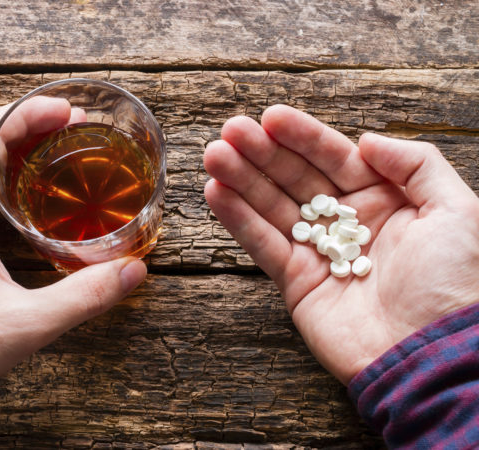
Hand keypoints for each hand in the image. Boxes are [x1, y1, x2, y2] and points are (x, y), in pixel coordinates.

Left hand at [0, 97, 146, 388]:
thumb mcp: (27, 324)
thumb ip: (84, 296)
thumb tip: (132, 272)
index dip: (28, 115)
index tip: (67, 112)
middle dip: (28, 123)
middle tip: (72, 125)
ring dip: (16, 145)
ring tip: (57, 146)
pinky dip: (5, 171)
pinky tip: (33, 188)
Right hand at [204, 105, 478, 383]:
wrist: (434, 356)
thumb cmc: (455, 285)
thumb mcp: (456, 211)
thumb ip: (416, 164)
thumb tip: (366, 140)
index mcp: (384, 201)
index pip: (335, 159)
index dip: (302, 137)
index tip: (271, 117)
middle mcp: (347, 223)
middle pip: (296, 179)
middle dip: (262, 153)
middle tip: (230, 131)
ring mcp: (318, 253)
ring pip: (273, 207)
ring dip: (242, 180)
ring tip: (214, 154)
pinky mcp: (296, 282)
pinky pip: (263, 245)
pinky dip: (238, 220)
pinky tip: (216, 192)